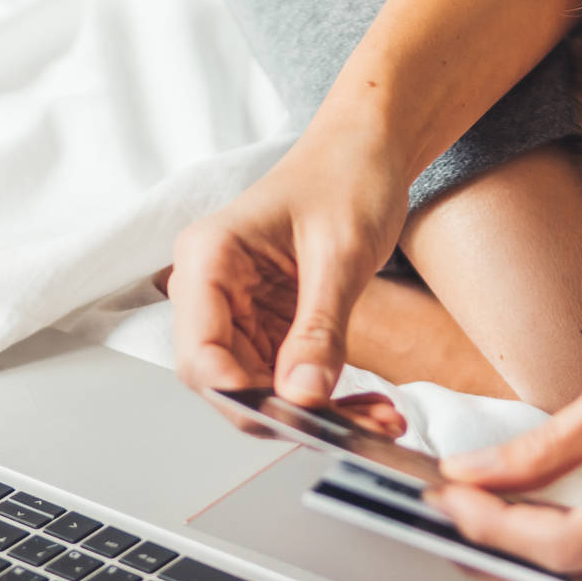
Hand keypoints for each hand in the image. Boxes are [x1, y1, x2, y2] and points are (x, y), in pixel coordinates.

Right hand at [169, 122, 409, 408]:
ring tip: (381, 421)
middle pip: (228, 384)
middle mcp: (214, 292)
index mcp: (209, 260)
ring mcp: (241, 314)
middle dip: (288, 415)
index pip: (200, 353)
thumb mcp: (341, 254)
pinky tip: (372, 408)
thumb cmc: (347, 175)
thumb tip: (303, 395)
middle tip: (356, 431)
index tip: (293, 415)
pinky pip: (290, 381)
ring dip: (318, 416)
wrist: (368, 149)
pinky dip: (329, 400)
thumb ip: (319, 328)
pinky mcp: (272, 327)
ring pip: (262, 392)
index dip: (238, 395)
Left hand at [428, 294, 581, 580]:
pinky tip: (520, 521)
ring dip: (522, 565)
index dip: (497, 529)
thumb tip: (473, 473)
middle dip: (497, 561)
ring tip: (469, 517)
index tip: (447, 497)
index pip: (572, 548)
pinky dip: (558, 559)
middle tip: (441, 518)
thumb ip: (550, 443)